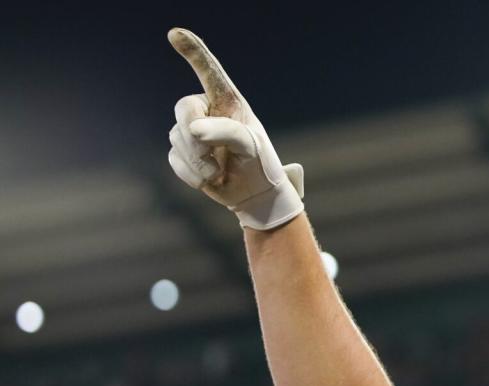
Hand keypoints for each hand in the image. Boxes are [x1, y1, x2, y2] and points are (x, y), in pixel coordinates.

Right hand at [167, 28, 304, 229]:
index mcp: (227, 101)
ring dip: (199, 161)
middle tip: (215, 156)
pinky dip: (192, 174)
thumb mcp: (250, 145)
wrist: (253, 194)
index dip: (192, 51)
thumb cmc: (258, 163)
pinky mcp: (183, 152)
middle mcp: (207, 110)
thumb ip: (225, 132)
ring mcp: (192, 131)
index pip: (208, 70)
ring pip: (177, 137)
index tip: (175, 33)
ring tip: (220, 170)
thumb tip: (194, 129)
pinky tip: (210, 178)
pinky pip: (174, 158)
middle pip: (183, 108)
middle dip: (196, 137)